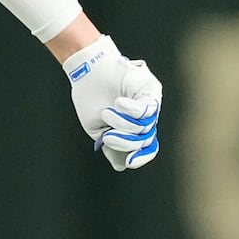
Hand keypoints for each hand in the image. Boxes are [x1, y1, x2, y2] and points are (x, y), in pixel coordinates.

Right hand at [62, 34, 163, 171]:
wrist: (87, 71)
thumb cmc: (90, 97)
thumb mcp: (97, 128)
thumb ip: (111, 147)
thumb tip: (122, 167)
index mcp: (134, 127)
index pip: (146, 147)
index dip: (141, 157)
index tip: (130, 162)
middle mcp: (146, 117)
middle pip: (146, 139)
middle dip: (126, 143)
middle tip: (108, 137)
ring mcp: (150, 104)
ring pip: (145, 126)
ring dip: (124, 125)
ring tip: (107, 114)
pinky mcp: (151, 90)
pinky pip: (147, 108)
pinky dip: (131, 110)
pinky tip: (118, 103)